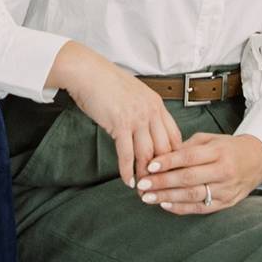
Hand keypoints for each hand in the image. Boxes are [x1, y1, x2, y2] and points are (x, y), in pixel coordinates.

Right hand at [51, 45, 181, 187]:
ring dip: (146, 175)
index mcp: (157, 104)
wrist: (87, 72)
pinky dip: (128, 170)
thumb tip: (145, 131)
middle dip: (164, 170)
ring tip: (145, 189)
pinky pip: (127, 154)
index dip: (175, 156)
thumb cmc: (106, 83)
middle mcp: (151, 111)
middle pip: (165, 148)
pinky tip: (128, 181)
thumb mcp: (134, 95)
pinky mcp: (120, 124)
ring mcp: (137, 118)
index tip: (171, 171)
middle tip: (160, 186)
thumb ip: (144, 111)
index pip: (175, 135)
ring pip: (148, 154)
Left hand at [140, 132, 261, 215]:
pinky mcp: (226, 202)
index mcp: (219, 151)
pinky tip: (165, 204)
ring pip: (192, 195)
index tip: (149, 165)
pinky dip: (181, 208)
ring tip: (148, 196)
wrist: (257, 160)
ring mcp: (226, 189)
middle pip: (188, 178)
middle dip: (162, 182)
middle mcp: (223, 171)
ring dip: (167, 197)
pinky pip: (200, 208)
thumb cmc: (228, 148)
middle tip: (142, 184)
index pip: (189, 157)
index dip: (168, 162)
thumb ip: (187, 147)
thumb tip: (162, 156)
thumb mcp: (210, 139)